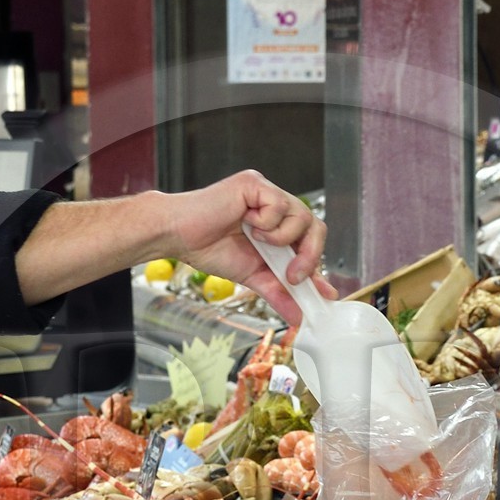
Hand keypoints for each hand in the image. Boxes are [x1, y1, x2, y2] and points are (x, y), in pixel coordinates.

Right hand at [154, 171, 327, 325]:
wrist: (177, 236)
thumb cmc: (208, 248)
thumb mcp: (252, 277)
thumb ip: (277, 292)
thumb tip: (299, 315)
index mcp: (277, 225)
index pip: (310, 241)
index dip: (317, 264)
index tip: (321, 293)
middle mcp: (275, 206)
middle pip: (315, 226)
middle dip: (309, 255)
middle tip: (292, 275)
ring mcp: (266, 192)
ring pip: (302, 214)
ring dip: (283, 237)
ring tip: (258, 241)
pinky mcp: (255, 183)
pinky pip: (279, 204)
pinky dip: (267, 222)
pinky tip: (246, 223)